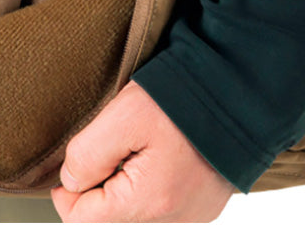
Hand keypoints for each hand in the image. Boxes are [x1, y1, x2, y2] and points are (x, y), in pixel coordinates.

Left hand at [51, 81, 233, 221]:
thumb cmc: (178, 102)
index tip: (73, 159)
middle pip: (110, 213)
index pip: (84, 218)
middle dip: (99, 180)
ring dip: (123, 178)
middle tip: (110, 141)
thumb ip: (88, 154)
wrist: (237, 93)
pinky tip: (156, 149)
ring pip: (134, 206)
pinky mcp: (203, 201)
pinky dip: (148, 178)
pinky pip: (161, 199)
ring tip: (135, 142)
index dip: (67, 189)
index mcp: (150, 201)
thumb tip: (70, 182)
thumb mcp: (122, 117)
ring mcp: (192, 212)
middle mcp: (174, 218)